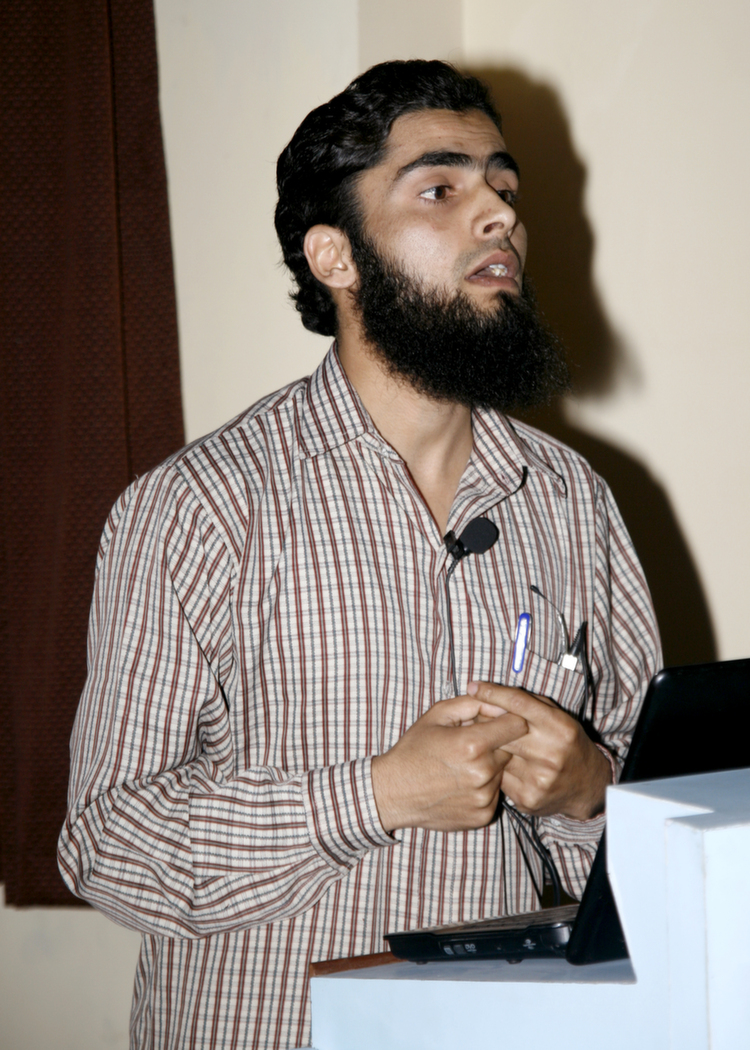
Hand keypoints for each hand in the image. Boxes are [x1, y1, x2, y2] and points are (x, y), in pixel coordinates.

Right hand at [371, 696, 526, 832]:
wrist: (394, 792)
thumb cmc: (414, 750)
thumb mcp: (437, 715)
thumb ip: (473, 703)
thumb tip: (500, 703)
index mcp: (473, 744)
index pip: (517, 726)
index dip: (508, 721)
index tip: (497, 723)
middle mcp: (483, 773)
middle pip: (511, 750)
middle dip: (496, 745)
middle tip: (470, 747)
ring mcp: (484, 797)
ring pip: (502, 773)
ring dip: (489, 768)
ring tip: (461, 768)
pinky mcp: (483, 816)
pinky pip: (495, 795)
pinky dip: (482, 788)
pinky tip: (460, 786)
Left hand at [467, 681, 611, 820]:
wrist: (589, 787)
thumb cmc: (568, 744)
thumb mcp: (559, 717)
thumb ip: (530, 704)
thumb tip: (492, 693)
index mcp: (560, 727)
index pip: (518, 704)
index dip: (492, 693)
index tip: (473, 687)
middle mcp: (550, 753)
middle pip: (502, 730)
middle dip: (486, 722)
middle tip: (474, 717)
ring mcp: (538, 778)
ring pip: (497, 754)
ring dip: (489, 747)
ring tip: (488, 743)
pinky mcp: (527, 797)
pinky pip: (499, 777)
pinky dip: (496, 768)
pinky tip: (500, 766)